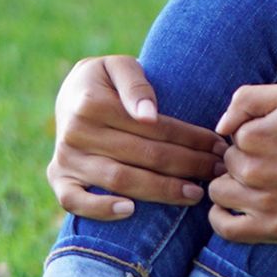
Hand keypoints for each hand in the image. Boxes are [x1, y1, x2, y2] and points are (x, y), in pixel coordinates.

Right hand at [48, 55, 225, 220]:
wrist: (70, 93)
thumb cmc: (106, 79)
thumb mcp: (120, 66)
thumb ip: (136, 85)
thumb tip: (148, 116)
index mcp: (93, 103)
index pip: (154, 128)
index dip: (191, 139)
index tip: (218, 147)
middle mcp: (76, 133)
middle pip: (143, 156)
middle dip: (187, 165)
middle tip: (217, 172)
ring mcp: (66, 158)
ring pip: (120, 180)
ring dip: (161, 190)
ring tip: (195, 193)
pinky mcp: (58, 178)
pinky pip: (75, 201)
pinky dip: (100, 209)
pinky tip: (130, 210)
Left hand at [209, 81, 276, 243]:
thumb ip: (250, 99)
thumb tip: (221, 124)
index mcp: (255, 135)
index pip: (232, 134)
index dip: (253, 132)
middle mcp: (252, 170)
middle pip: (226, 162)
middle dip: (244, 158)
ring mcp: (261, 203)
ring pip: (219, 191)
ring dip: (232, 184)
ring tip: (261, 180)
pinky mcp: (272, 229)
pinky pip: (225, 228)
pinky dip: (221, 217)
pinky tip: (237, 206)